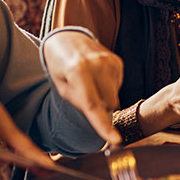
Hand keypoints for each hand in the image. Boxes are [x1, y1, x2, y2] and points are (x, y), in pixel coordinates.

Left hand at [42, 30, 123, 144]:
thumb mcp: (62, 87)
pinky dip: (109, 86)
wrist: (68, 40)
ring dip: (104, 96)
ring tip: (90, 82)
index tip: (116, 140)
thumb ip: (81, 103)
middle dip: (100, 106)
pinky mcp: (118, 61)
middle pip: (108, 103)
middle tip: (85, 93)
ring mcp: (110, 61)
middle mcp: (97, 65)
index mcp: (78, 72)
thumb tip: (104, 117)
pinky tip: (98, 76)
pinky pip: (118, 86)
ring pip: (114, 97)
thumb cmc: (61, 68)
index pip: (92, 105)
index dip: (104, 125)